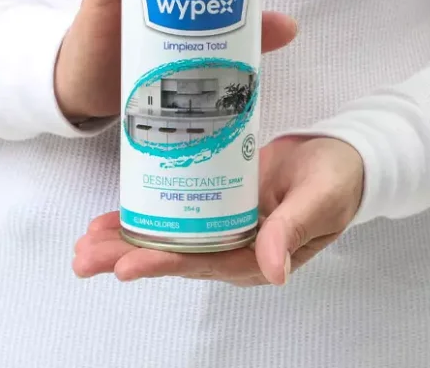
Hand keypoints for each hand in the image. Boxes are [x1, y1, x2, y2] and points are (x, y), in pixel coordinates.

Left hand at [73, 136, 364, 285]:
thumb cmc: (338, 179)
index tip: (125, 263)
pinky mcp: (218, 206)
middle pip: (175, 257)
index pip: (204, 263)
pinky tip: (110, 221)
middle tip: (84, 258)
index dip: (163, 262)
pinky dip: (143, 219)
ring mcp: (225, 229)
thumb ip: (293, 230)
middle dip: (127, 257)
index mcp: (261, 257)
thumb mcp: (319, 200)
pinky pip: (176, 218)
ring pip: (168, 240)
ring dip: (126, 243)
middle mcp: (237, 249)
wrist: (345, 158)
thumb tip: (273, 272)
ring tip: (84, 245)